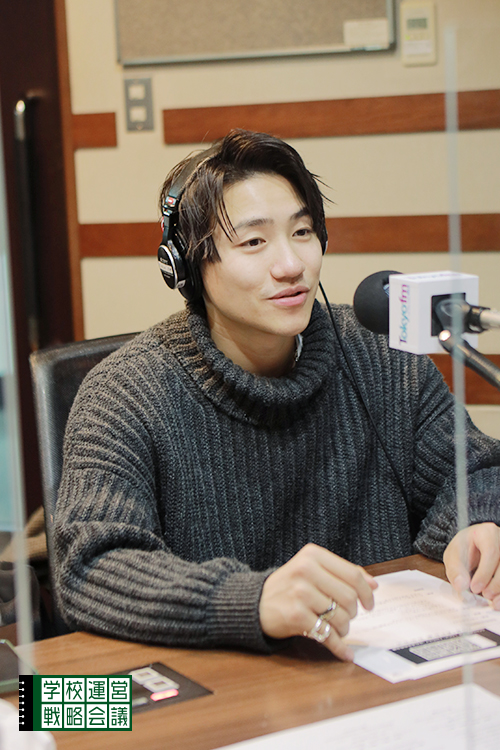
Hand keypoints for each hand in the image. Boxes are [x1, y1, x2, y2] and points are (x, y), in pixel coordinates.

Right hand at [259, 543, 376, 660]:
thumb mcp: (311, 569)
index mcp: (313, 555)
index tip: (370, 604)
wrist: (256, 602)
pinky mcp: (296, 615)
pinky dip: (339, 647)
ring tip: (336, 628)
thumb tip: (374, 584)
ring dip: (344, 629)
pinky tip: (345, 652)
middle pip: (349, 597)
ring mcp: (300, 593)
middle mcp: (306, 570)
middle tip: (347, 617)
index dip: (366, 592)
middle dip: (353, 612)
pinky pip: (327, 635)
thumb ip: (341, 573)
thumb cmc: (289, 586)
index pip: (352, 574)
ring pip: (341, 617)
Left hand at [443, 523, 499, 609]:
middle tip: (485, 595)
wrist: (472, 546)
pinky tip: (499, 602)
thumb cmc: (464, 549)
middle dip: (496, 583)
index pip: (491, 551)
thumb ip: (455, 570)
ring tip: (492, 600)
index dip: (484, 572)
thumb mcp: (453, 556)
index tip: (474, 588)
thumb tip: (461, 586)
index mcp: (487, 533)